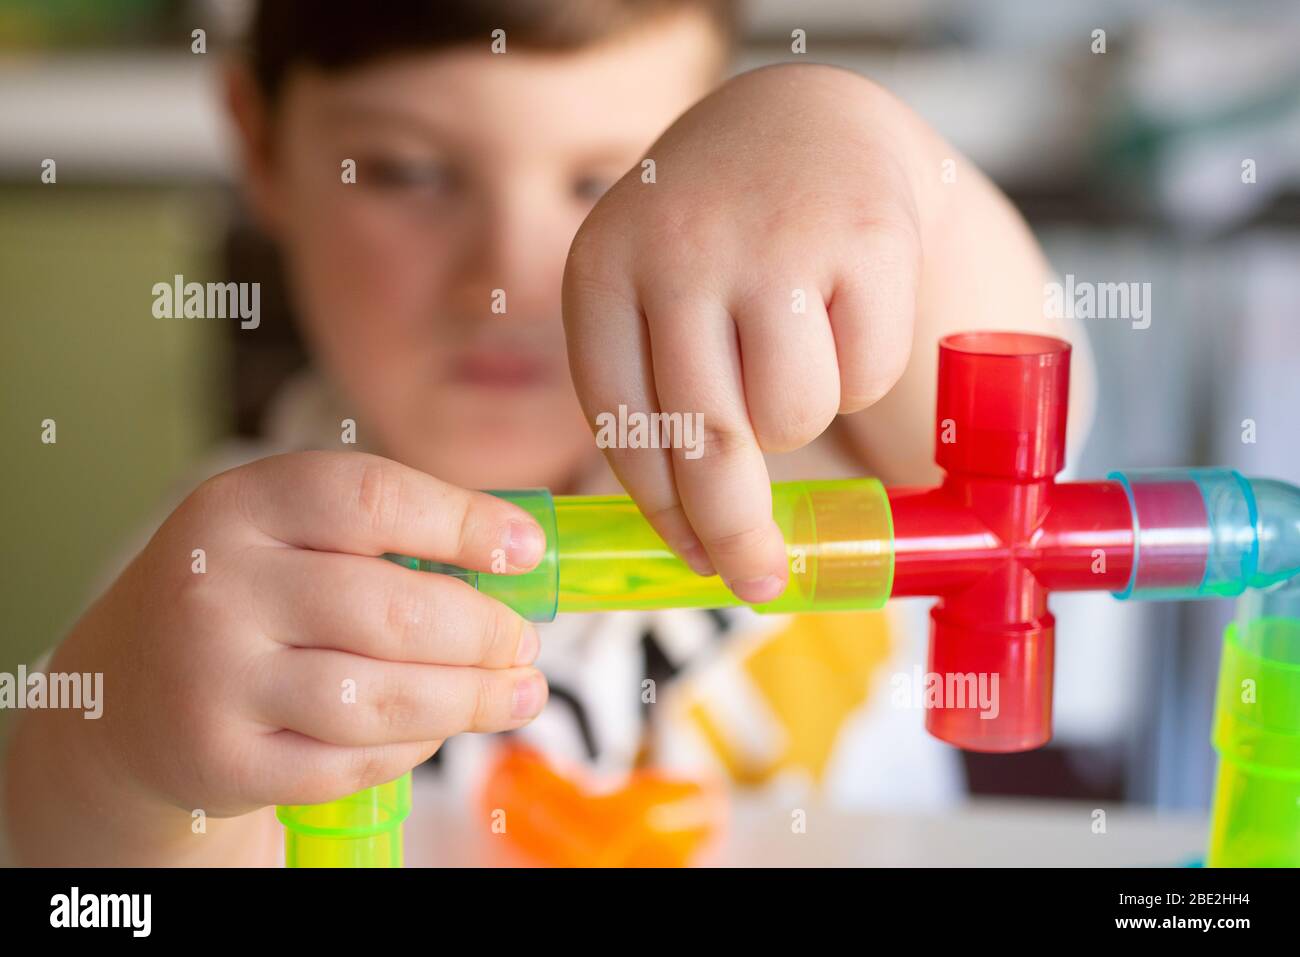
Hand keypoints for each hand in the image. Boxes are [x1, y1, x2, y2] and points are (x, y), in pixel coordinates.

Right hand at [6, 451, 548, 862]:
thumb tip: (519, 559)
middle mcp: (216, 586)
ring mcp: (211, 678)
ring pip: (377, 698)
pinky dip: (412, 747)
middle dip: (484, 631)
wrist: (132, 689)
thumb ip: (390, 535)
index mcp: (243, 505)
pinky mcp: (221, 759)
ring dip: (468, 699)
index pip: (371, 499)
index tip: (527, 551)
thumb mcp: (290, 534)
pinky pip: (349, 761)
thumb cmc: (251, 596)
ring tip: (518, 692)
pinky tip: (440, 728)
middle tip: (527, 643)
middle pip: (389, 609)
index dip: (463, 523)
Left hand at [563, 64, 932, 601]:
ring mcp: (772, 237)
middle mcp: (676, 248)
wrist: (804, 124)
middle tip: (757, 579)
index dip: (663, 516)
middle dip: (735, 533)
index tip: (697, 564)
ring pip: (791, 414)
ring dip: (798, 419)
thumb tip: (699, 550)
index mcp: (599, 271)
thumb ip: (657, 398)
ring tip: (791, 356)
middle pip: (708, 443)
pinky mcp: (865, 235)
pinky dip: (860, 371)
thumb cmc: (718, 243)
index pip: (624, 430)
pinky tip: (841, 312)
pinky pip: (865, 373)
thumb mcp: (652, 296)